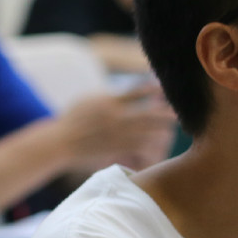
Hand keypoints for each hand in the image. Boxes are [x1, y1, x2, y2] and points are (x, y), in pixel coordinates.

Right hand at [59, 86, 176, 168]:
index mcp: (108, 101)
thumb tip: (135, 88)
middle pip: (150, 113)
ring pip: (150, 132)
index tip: (165, 91)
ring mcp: (117, 134)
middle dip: (166, 113)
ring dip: (163, 130)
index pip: (138, 92)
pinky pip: (142, 147)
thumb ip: (111, 94)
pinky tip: (160, 142)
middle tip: (177, 113)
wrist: (59, 142)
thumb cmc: (74, 119)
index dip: (155, 91)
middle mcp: (115, 117)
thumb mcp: (89, 99)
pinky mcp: (117, 149)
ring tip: (171, 128)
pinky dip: (153, 144)